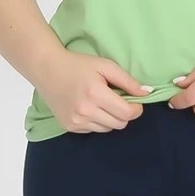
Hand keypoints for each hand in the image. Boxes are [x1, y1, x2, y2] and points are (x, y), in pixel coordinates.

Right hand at [37, 50, 151, 133]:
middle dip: (125, 114)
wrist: (47, 69)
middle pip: (120, 124)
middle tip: (118, 100)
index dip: (136, 108)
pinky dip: (98, 121)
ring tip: (102, 102)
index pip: (127, 113)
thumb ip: (128, 81)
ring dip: (111, 118)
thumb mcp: (105, 66)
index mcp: (95, 93)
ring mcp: (76, 121)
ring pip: (108, 129)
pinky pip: (94, 130)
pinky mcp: (70, 126)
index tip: (135, 101)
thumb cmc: (78, 64)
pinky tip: (90, 107)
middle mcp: (85, 110)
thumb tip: (147, 93)